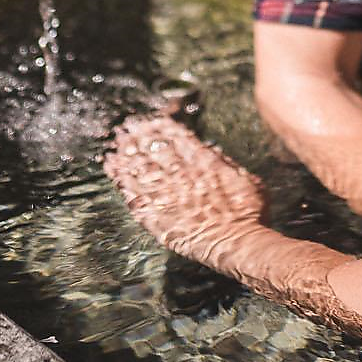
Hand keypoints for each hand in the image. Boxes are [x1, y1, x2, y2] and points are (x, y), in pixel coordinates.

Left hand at [104, 114, 266, 269]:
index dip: (164, 128)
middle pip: (157, 149)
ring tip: (117, 141)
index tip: (153, 120)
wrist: (237, 241)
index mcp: (205, 162)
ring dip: (128, 152)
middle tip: (128, 127)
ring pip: (142, 166)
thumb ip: (225, 164)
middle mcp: (183, 173)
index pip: (179, 139)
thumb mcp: (247, 179)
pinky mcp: (157, 213)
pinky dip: (121, 177)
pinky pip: (134, 192)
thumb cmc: (250, 213)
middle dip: (142, 136)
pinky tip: (111, 166)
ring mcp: (168, 193)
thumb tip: (210, 151)